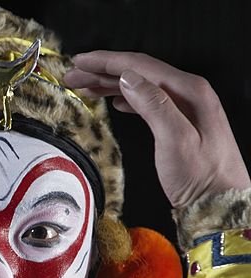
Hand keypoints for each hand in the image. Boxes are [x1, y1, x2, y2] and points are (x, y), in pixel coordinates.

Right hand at [63, 50, 249, 209]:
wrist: (218, 201)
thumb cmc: (201, 177)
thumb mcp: (176, 139)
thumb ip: (154, 105)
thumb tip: (129, 79)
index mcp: (188, 91)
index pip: (139, 66)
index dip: (106, 61)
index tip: (81, 60)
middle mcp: (188, 93)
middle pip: (137, 73)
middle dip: (102, 71)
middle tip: (73, 74)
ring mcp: (184, 107)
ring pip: (140, 86)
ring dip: (110, 84)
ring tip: (85, 86)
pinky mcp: (179, 122)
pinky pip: (147, 101)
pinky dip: (126, 98)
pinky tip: (116, 101)